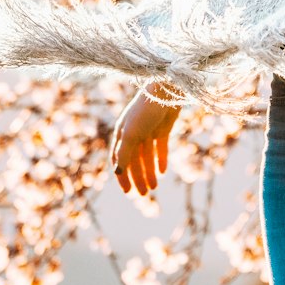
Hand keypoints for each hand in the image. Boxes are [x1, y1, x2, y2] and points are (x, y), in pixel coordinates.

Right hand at [110, 80, 181, 195]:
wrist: (167, 90)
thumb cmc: (145, 110)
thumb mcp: (132, 134)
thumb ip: (124, 153)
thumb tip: (118, 173)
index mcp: (122, 134)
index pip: (119, 159)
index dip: (122, 176)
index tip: (128, 192)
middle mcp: (134, 133)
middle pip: (134, 161)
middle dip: (138, 178)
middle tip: (145, 194)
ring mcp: (149, 131)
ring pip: (147, 157)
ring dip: (150, 172)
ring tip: (154, 187)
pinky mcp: (163, 128)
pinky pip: (160, 148)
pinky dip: (161, 159)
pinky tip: (163, 171)